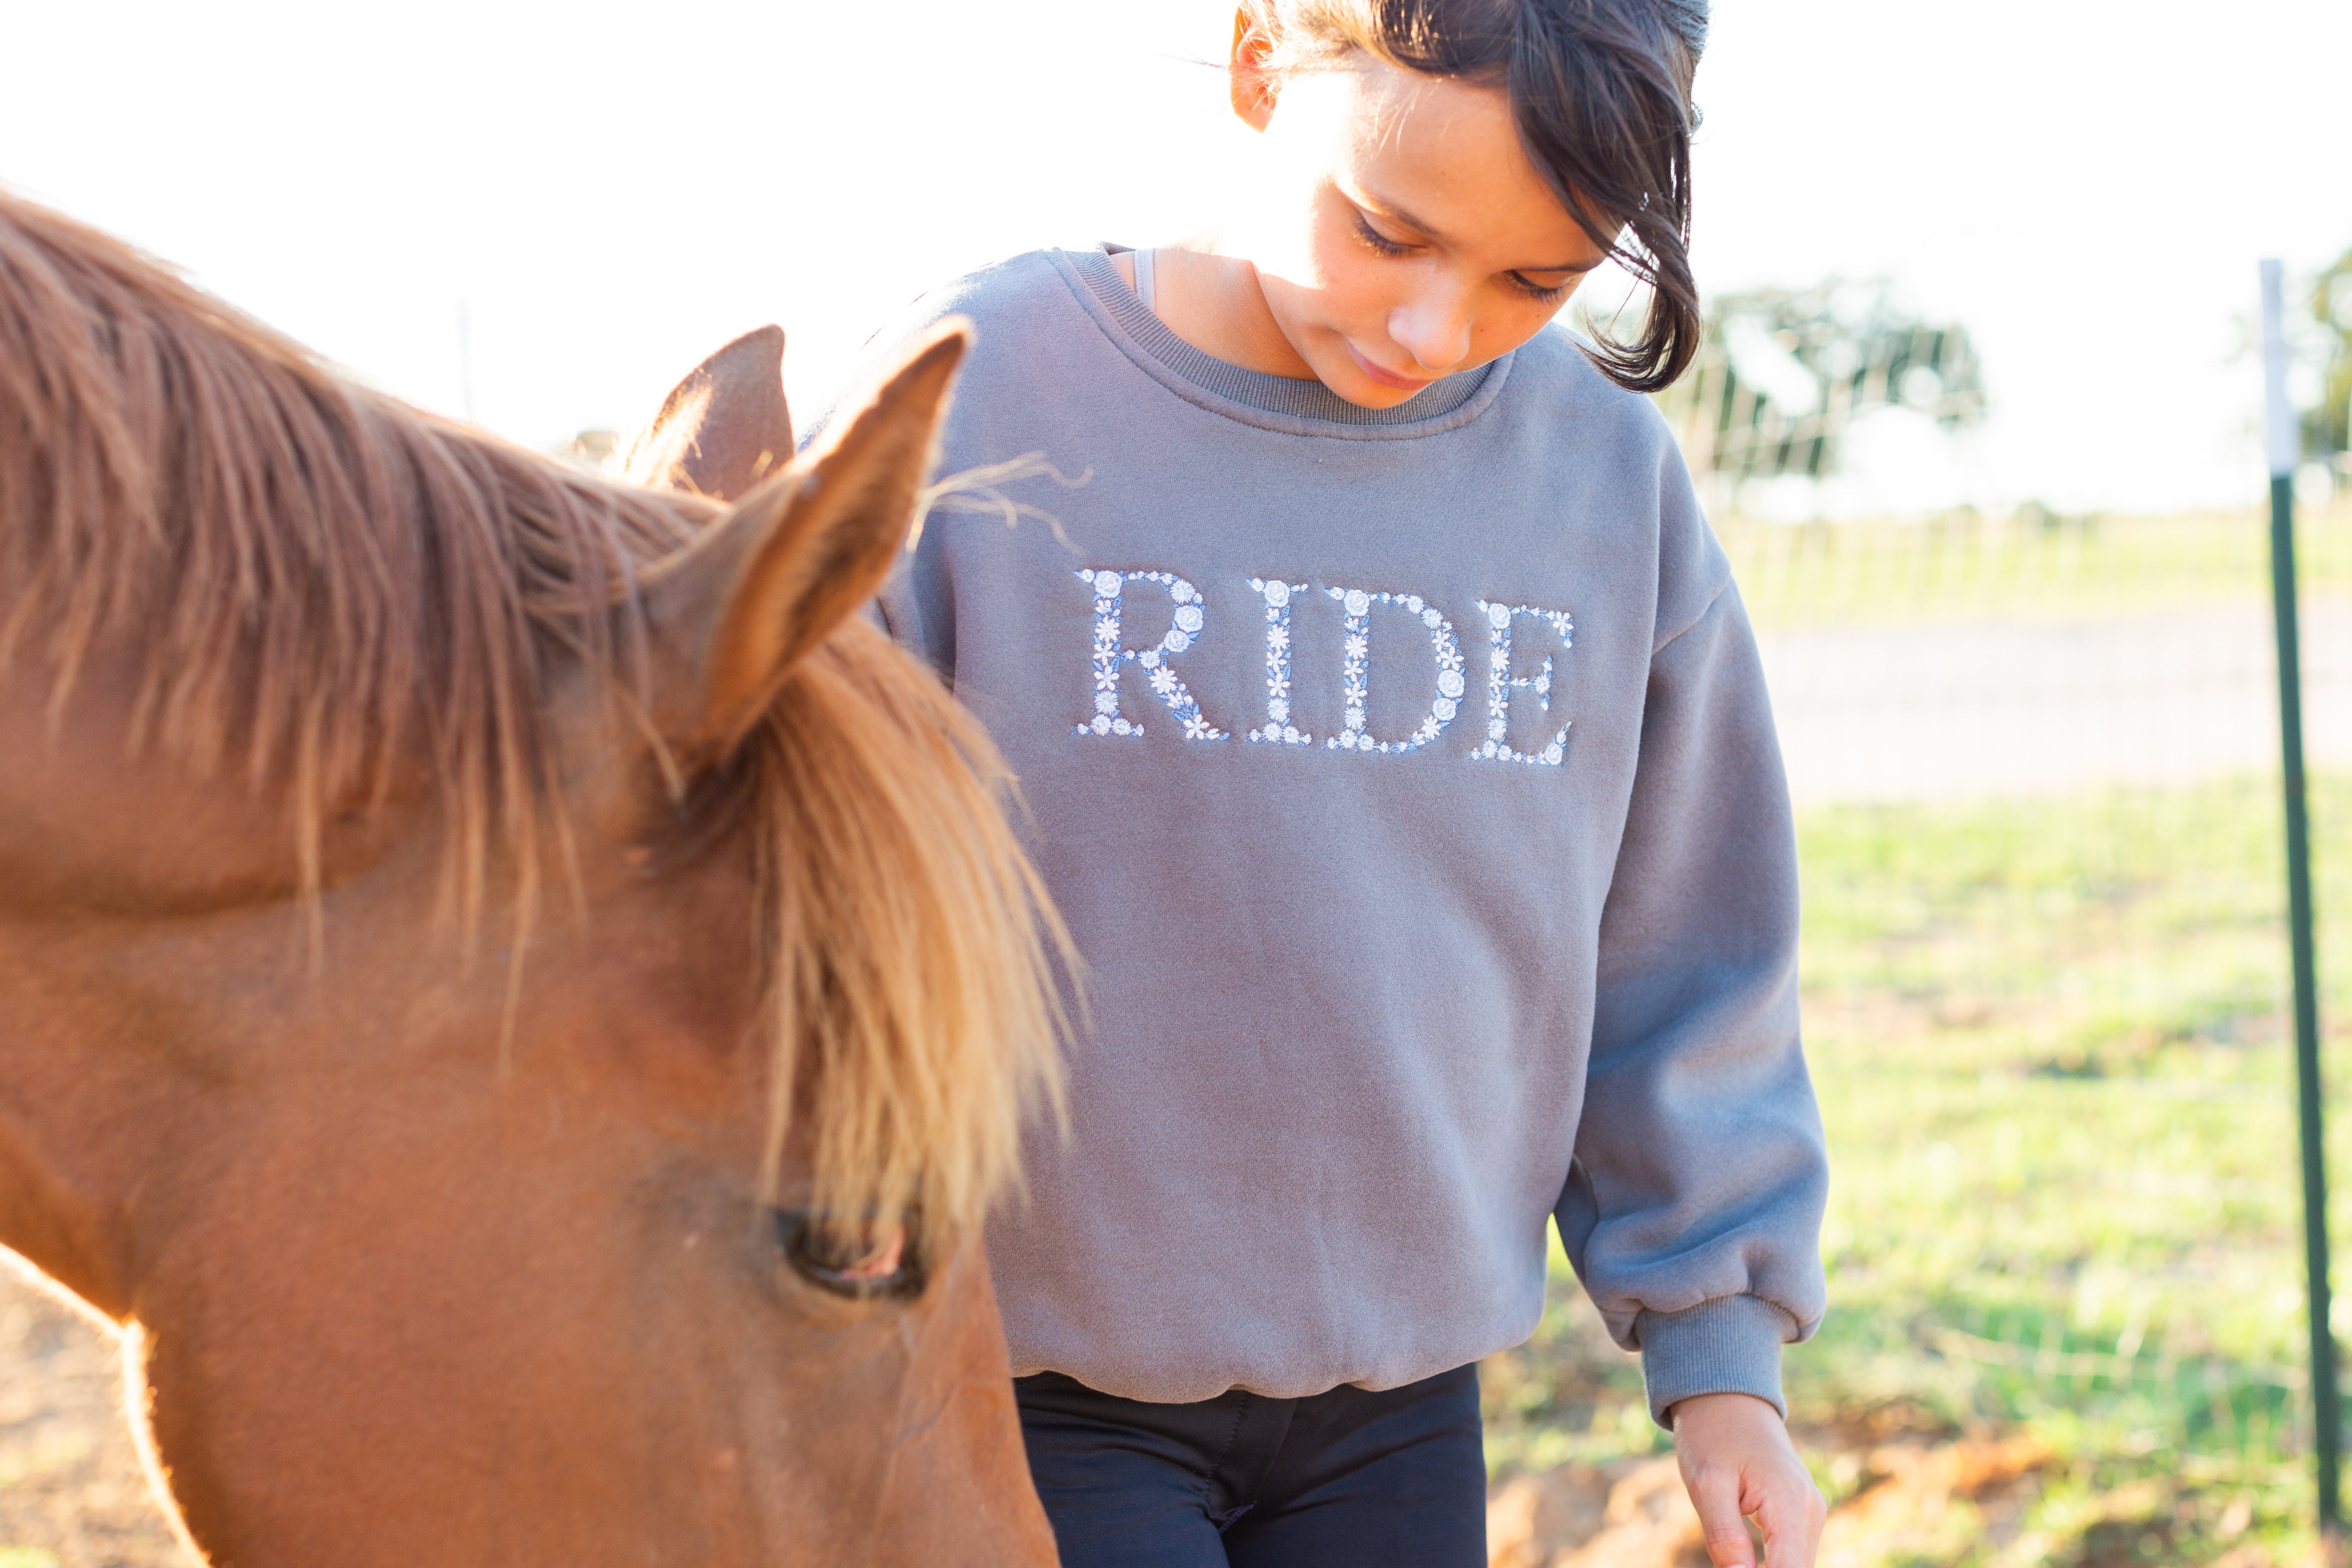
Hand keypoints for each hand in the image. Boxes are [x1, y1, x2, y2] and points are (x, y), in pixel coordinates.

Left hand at [1669, 1392, 1824, 1567]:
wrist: (1727, 1398)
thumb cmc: (1712, 1435)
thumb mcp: (1706, 1483)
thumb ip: (1725, 1535)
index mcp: (1790, 1504)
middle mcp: (1811, 1511)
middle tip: (1727, 1560)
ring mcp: (1810, 1511)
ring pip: (1796, 1565)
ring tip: (1732, 1558)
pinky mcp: (1801, 1513)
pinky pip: (1792, 1553)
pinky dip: (1773, 1564)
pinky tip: (1743, 1562)